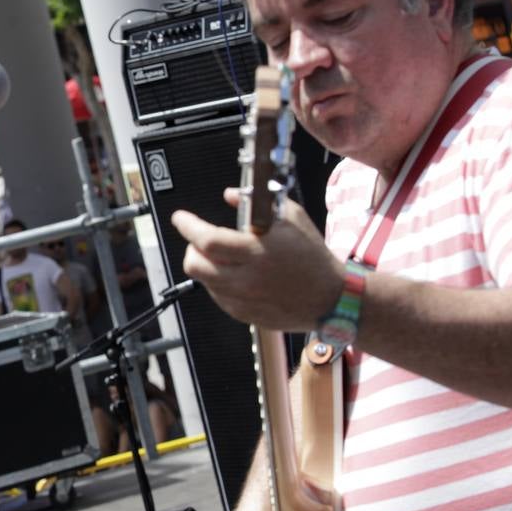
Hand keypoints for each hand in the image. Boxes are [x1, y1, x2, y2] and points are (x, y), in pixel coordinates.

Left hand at [170, 189, 343, 330]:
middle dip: (192, 248)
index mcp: (256, 252)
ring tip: (225, 258)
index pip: (206, 240)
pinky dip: (218, 283)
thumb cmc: (312, 257)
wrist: (330, 297)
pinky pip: (218, 297)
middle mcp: (246, 279)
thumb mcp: (291, 219)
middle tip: (200, 241)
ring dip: (206, 266)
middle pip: (195, 264)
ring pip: (203, 281)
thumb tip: (231, 195)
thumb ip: (258, 205)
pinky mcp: (244, 315)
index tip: (181, 218)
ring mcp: (243, 300)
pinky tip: (236, 275)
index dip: (188, 226)